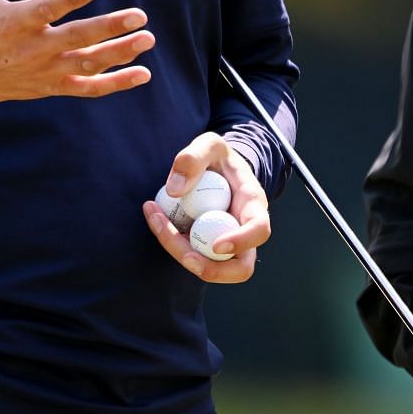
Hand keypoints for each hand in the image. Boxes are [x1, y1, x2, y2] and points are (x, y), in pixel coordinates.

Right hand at [0, 0, 153, 113]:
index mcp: (15, 22)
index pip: (47, 10)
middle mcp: (34, 49)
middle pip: (77, 39)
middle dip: (109, 27)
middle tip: (139, 16)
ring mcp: (46, 71)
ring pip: (88, 64)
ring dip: (119, 53)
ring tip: (147, 39)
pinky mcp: (54, 87)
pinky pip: (89, 88)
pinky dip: (116, 83)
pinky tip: (142, 73)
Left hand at [142, 132, 269, 283]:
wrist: (216, 166)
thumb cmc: (216, 156)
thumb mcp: (208, 144)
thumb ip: (193, 158)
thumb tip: (175, 191)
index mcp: (253, 204)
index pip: (259, 230)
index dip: (241, 242)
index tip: (216, 245)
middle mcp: (245, 230)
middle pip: (241, 267)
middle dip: (211, 269)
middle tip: (183, 255)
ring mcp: (229, 244)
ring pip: (212, 268)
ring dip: (181, 252)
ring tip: (156, 220)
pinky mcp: (208, 248)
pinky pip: (192, 255)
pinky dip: (170, 241)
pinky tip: (153, 216)